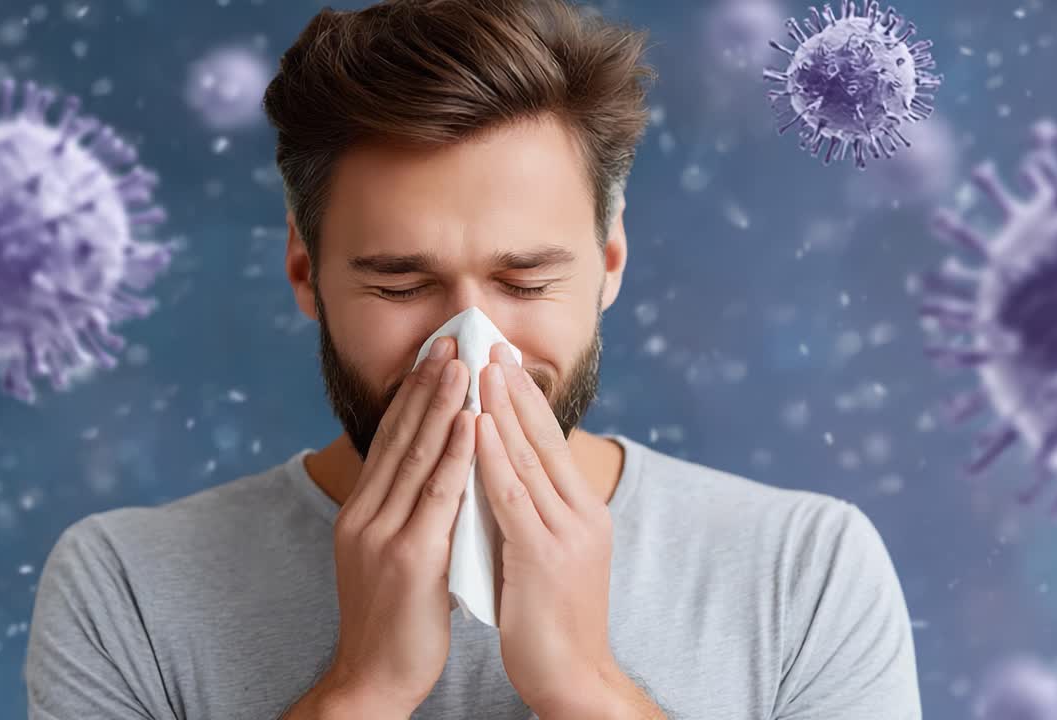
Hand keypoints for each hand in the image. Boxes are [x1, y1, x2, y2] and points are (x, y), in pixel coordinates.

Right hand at [325, 336, 475, 714]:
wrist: (373, 680)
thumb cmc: (396, 622)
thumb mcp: (395, 556)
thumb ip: (411, 515)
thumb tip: (443, 475)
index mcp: (362, 512)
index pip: (389, 440)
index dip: (412, 396)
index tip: (434, 357)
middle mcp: (365, 515)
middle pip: (399, 436)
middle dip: (426, 386)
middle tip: (450, 341)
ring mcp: (382, 535)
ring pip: (416, 457)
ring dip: (442, 406)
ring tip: (463, 364)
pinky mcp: (408, 559)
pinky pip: (436, 496)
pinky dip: (455, 454)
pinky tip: (474, 424)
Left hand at [475, 342, 621, 713]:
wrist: (573, 678)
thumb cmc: (550, 622)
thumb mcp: (544, 556)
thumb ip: (528, 515)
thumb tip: (497, 478)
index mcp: (582, 513)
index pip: (550, 444)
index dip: (527, 400)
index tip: (503, 361)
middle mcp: (580, 514)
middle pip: (543, 438)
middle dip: (515, 388)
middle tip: (491, 342)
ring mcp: (564, 533)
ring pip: (527, 457)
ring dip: (501, 407)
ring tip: (480, 365)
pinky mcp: (543, 556)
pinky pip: (511, 495)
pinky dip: (492, 455)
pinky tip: (474, 425)